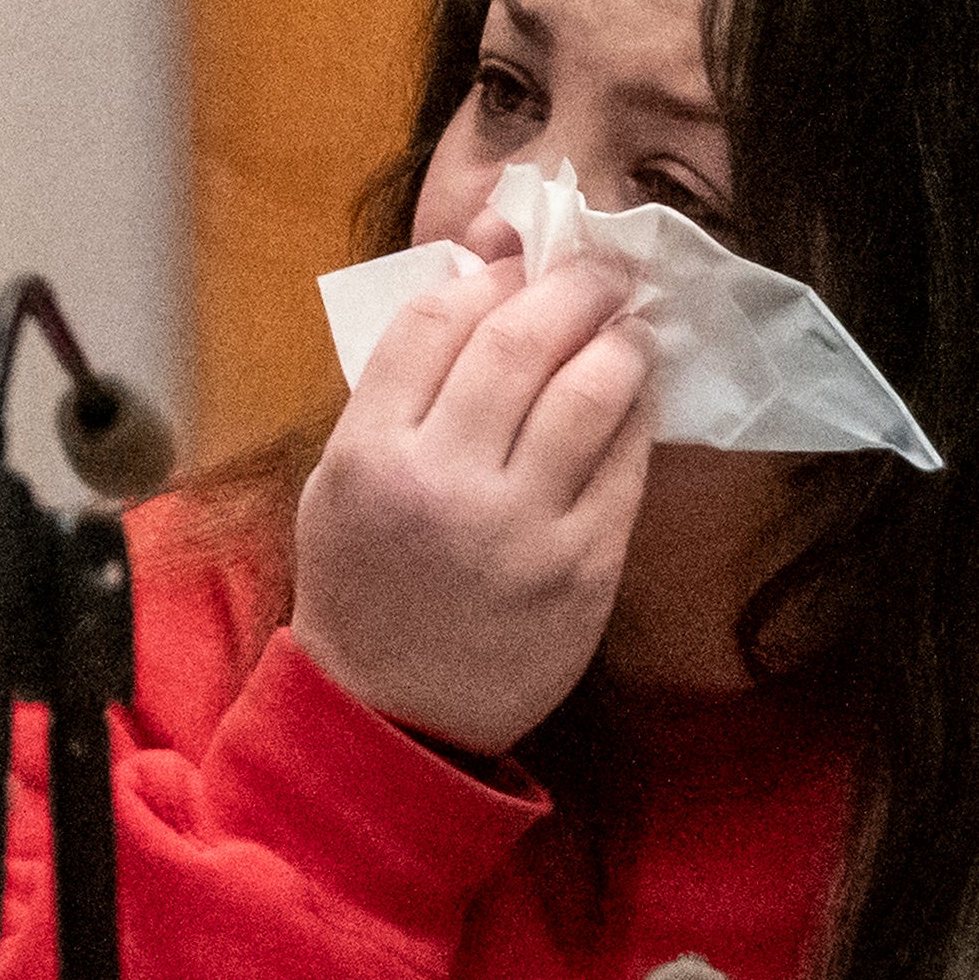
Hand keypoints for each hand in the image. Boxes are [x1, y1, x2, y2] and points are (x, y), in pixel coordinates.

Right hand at [291, 227, 656, 755]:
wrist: (393, 714)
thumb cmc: (365, 582)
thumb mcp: (342, 478)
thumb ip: (398, 390)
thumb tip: (478, 286)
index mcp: (371, 452)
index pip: (436, 320)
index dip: (486, 275)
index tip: (516, 265)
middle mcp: (445, 483)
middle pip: (520, 341)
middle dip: (571, 285)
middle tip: (600, 270)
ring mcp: (521, 529)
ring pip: (589, 393)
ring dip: (618, 339)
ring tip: (627, 324)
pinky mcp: (584, 570)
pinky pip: (625, 465)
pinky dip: (636, 414)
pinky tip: (636, 393)